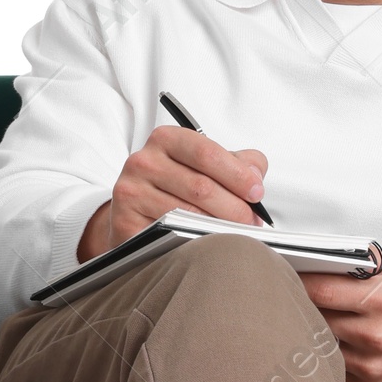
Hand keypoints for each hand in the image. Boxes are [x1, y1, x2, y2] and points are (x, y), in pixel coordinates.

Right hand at [78, 126, 268, 260]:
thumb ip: (238, 162)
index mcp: (166, 139)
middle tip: (252, 223)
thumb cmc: (177, 187)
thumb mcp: (207, 166)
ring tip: (236, 234)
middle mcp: (144, 161)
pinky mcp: (124, 221)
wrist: (135, 213)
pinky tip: (208, 242)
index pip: (207, 153)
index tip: (257, 193)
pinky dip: (194, 240)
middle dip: (234, 208)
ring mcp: (131, 191)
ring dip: (219, 228)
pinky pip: (168, 233)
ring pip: (187, 213)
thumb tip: (256, 175)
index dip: (237, 175)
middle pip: (200, 187)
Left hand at [299, 253, 381, 381]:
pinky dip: (332, 358)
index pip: (318, 291)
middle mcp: (376, 334)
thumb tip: (320, 258)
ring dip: (316, 336)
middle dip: (304, 308)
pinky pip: (335, 371)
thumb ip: (360, 263)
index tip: (286, 279)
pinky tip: (341, 347)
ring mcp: (372, 365)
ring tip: (321, 324)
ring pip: (320, 348)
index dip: (297, 283)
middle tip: (295, 301)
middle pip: (314, 319)